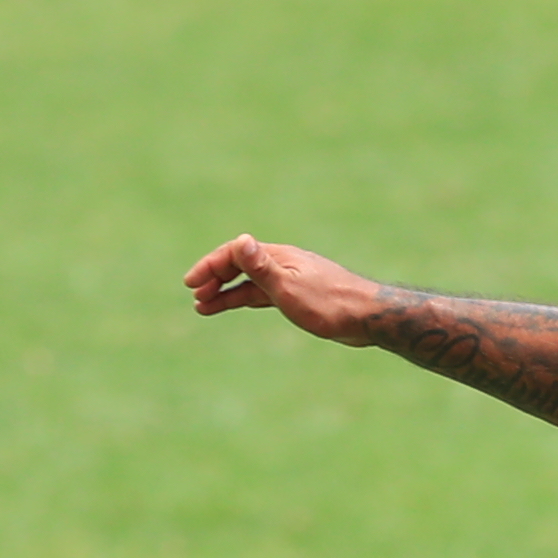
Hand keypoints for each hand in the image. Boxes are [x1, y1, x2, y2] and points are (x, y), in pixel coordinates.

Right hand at [183, 236, 382, 339]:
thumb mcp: (289, 287)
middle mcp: (283, 262)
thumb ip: (262, 267)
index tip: (191, 284)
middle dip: (214, 278)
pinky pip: (263, 293)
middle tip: (194, 296)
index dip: (210, 266)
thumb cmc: (330, 304)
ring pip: (249, 282)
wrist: (367, 316)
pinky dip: (245, 298)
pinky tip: (236, 304)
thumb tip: (240, 241)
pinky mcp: (299, 294)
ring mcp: (291, 278)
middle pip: (239, 265)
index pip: (234, 253)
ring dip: (226, 291)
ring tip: (204, 306)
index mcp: (278, 256)